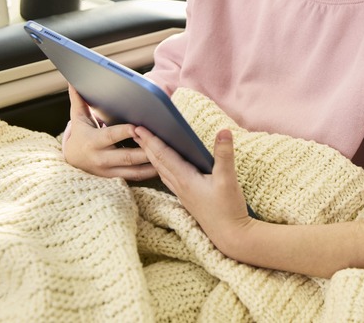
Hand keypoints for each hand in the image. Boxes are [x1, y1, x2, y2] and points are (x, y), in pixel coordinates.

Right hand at [63, 85, 158, 180]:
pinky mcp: (117, 178)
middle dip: (145, 149)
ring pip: (134, 170)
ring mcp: (110, 172)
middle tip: (163, 141)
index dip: (124, 132)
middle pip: (127, 156)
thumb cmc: (80, 136)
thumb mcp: (78, 119)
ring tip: (169, 155)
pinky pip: (136, 177)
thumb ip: (78, 101)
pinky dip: (151, 173)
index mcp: (94, 142)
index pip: (111, 136)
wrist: (72, 162)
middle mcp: (102, 159)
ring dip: (152, 164)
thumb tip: (72, 82)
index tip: (138, 127)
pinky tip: (165, 166)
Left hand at [133, 126, 253, 253]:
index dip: (151, 140)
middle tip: (134, 130)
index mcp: (185, 179)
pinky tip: (161, 166)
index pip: (163, 155)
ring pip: (160, 170)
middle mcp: (179, 185)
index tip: (139, 127)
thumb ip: (224, 154)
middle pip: (157, 161)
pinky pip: (167, 178)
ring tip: (143, 144)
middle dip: (145, 145)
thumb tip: (224, 131)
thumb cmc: (228, 208)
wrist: (230, 236)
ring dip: (150, 155)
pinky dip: (159, 167)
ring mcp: (181, 192)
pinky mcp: (186, 197)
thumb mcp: (228, 179)